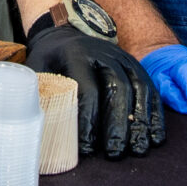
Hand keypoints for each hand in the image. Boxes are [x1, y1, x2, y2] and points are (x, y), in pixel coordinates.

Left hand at [28, 23, 165, 158]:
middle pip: (117, 89)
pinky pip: (151, 91)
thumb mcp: (36, 70)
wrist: (67, 33)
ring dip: (140, 122)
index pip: (86, 89)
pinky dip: (154, 115)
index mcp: (75, 55)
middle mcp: (104, 54)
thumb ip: (36, 97)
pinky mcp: (137, 68)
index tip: (85, 148)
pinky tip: (154, 137)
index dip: (87, 120)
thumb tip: (32, 134)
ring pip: (138, 90)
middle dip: (117, 124)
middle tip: (114, 153)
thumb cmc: (49, 60)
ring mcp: (124, 59)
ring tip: (137, 149)